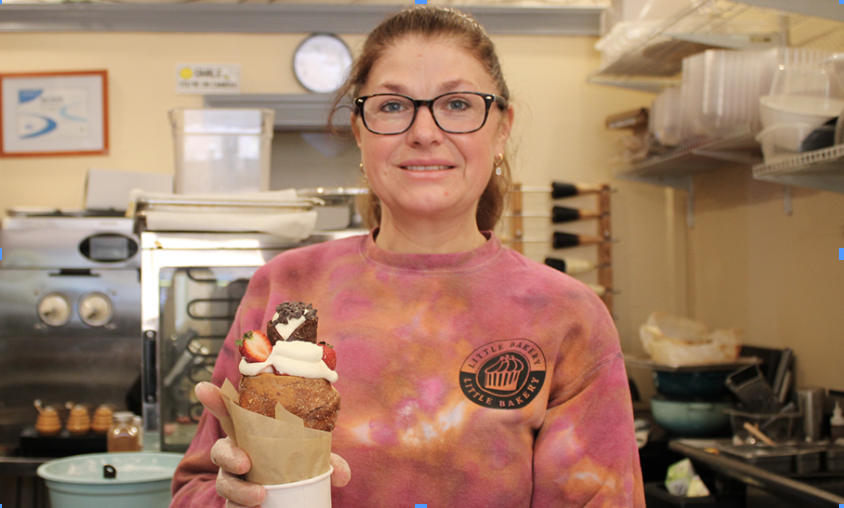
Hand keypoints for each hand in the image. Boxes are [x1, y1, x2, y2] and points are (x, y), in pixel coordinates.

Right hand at [195, 382, 350, 506]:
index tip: (202, 387)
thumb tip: (342, 475)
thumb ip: (326, 462)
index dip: (215, 400)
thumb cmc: (295, 467)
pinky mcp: (234, 502)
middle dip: (228, 455)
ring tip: (259, 496)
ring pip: (224, 482)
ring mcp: (232, 479)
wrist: (288, 500)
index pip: (230, 414)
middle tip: (245, 464)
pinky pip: (229, 506)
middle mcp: (237, 454)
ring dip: (238, 490)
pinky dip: (240, 507)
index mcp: (251, 434)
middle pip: (220, 450)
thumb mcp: (312, 460)